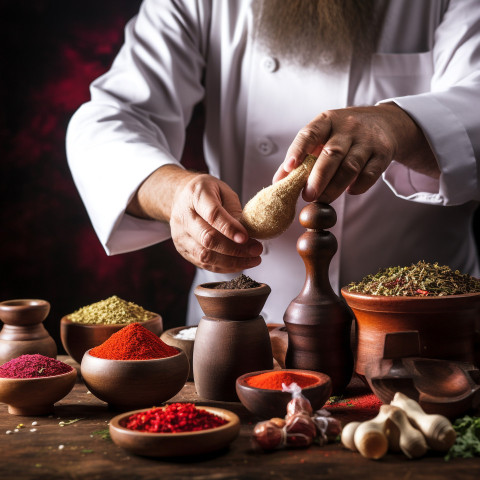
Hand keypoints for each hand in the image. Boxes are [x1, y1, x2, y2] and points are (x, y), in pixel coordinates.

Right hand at [169, 173, 262, 272]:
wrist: (182, 197)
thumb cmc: (207, 193)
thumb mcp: (224, 191)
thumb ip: (234, 211)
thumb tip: (248, 233)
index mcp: (196, 196)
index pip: (212, 215)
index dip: (230, 228)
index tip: (246, 237)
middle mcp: (183, 217)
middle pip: (208, 239)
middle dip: (235, 249)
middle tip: (256, 250)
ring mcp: (180, 235)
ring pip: (205, 256)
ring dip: (232, 262)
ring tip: (252, 260)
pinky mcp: (183, 249)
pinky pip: (204, 264)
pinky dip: (224, 267)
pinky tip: (239, 264)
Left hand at [273, 104, 438, 202]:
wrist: (386, 123)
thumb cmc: (344, 134)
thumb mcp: (323, 136)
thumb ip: (301, 157)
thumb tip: (278, 181)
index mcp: (327, 121)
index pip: (310, 134)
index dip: (298, 150)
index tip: (288, 168)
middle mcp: (348, 127)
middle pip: (331, 154)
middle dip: (318, 178)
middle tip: (307, 196)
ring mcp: (367, 140)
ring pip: (350, 167)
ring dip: (335, 187)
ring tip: (323, 199)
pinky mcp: (383, 153)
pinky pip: (370, 174)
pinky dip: (358, 186)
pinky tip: (349, 191)